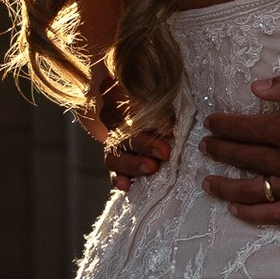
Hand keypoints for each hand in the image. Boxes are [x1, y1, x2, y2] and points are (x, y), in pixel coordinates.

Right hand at [87, 60, 168, 188]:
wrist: (154, 108)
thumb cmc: (160, 98)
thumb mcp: (162, 93)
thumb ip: (162, 107)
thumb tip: (167, 130)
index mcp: (118, 93)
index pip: (127, 105)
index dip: (148, 118)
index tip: (168, 128)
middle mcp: (110, 116)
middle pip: (122, 132)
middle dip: (145, 144)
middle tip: (165, 152)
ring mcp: (111, 139)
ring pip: (114, 154)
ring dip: (133, 163)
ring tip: (152, 168)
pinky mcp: (115, 158)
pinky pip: (112, 170)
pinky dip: (119, 178)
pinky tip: (127, 185)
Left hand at [201, 69, 279, 228]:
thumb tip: (255, 88)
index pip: (248, 128)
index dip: (225, 125)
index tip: (211, 122)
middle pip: (246, 158)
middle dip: (221, 151)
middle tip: (205, 146)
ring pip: (254, 190)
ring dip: (226, 185)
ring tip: (208, 181)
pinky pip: (277, 214)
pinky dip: (253, 214)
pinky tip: (236, 209)